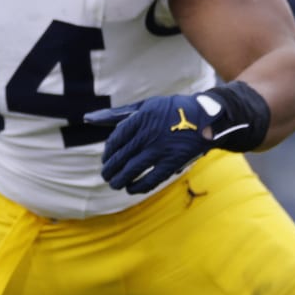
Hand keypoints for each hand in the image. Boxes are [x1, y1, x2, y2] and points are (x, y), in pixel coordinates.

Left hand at [84, 93, 213, 193]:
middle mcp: (148, 134)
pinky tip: (131, 188)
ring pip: (132, 170)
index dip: (108, 153)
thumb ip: (118, 114)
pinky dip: (138, 186)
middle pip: (121, 157)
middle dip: (110, 169)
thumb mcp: (145, 106)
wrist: (205, 117)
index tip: (106, 159)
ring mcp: (160, 150)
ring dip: (120, 180)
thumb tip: (88, 118)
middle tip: (106, 175)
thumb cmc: (170, 111)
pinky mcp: (172, 163)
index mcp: (140, 118)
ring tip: (115, 184)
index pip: (116, 140)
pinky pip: (151, 179)